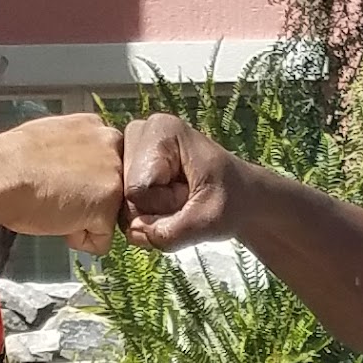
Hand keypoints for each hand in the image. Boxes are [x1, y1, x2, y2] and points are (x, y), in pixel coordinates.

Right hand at [0, 111, 124, 254]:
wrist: (0, 176)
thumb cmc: (11, 162)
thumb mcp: (49, 139)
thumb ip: (73, 150)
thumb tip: (75, 168)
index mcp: (95, 126)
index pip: (106, 163)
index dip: (85, 181)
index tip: (59, 181)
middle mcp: (111, 146)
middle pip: (112, 188)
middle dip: (89, 200)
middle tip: (56, 195)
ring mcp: (114, 177)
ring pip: (108, 215)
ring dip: (84, 220)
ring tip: (55, 206)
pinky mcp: (108, 207)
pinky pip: (102, 240)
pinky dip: (80, 240)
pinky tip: (58, 222)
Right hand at [121, 108, 239, 249]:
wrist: (240, 198)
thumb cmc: (231, 201)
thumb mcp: (210, 221)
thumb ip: (171, 232)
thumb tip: (133, 233)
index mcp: (160, 129)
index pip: (137, 190)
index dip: (165, 203)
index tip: (191, 191)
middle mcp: (138, 132)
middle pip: (124, 196)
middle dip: (157, 209)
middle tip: (187, 196)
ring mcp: (128, 149)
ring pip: (122, 206)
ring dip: (152, 214)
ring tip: (180, 198)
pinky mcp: (125, 168)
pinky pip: (123, 210)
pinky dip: (147, 216)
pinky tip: (168, 202)